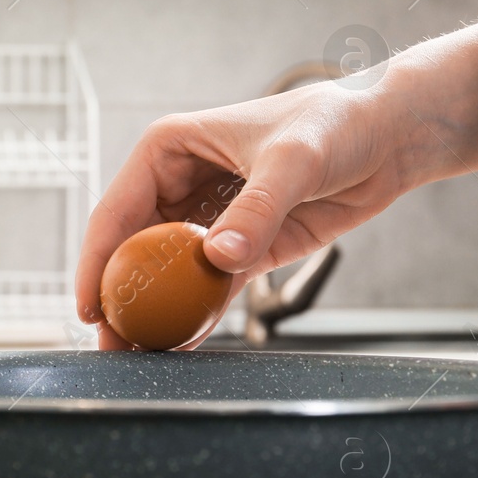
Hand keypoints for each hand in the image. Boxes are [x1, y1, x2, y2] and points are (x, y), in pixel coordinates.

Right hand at [75, 82, 409, 348]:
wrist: (386, 138)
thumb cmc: (335, 124)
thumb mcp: (293, 161)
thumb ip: (256, 210)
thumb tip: (216, 257)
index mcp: (170, 149)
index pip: (118, 210)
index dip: (97, 261)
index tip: (90, 306)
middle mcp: (181, 183)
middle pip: (134, 249)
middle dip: (119, 296)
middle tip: (111, 342)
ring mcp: (210, 218)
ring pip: (167, 273)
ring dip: (155, 312)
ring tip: (140, 353)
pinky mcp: (243, 246)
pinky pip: (209, 286)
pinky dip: (196, 314)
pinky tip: (184, 344)